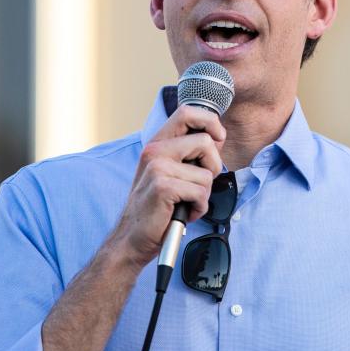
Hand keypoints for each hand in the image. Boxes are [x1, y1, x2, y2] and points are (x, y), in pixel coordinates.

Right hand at [108, 105, 225, 266]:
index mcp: (157, 143)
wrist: (132, 237)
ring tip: (186, 202)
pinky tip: (184, 213)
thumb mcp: (170, 172)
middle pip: (206, 141)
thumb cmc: (157, 207)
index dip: (210, 121)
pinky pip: (201, 192)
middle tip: (199, 183)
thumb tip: (217, 137)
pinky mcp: (163, 186)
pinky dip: (199, 207)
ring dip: (204, 194)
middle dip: (213, 166)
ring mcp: (157, 167)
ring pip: (207, 173)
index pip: (187, 112)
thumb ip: (189, 153)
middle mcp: (155, 150)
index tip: (218, 138)